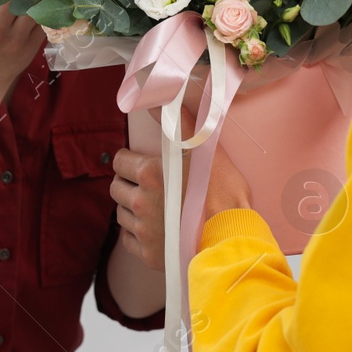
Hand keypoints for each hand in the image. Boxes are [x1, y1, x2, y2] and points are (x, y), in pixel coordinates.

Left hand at [109, 105, 254, 271]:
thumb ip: (179, 123)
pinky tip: (155, 228)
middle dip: (128, 184)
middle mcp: (141, 201)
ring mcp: (143, 230)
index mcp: (150, 173)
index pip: (119, 162)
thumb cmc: (224, 191)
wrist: (235, 236)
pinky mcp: (148, 253)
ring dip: (132, 208)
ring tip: (154, 208)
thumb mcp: (204, 149)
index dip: (130, 161)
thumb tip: (159, 98)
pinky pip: (128, 240)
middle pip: (116, 188)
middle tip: (148, 186)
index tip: (143, 165)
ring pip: (121, 214)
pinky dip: (137, 234)